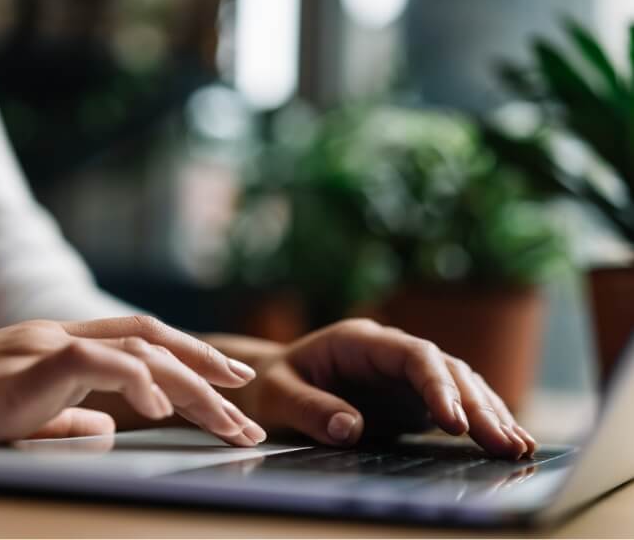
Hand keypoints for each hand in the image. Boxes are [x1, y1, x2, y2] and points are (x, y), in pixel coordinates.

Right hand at [0, 317, 264, 445]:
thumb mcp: (22, 416)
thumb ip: (67, 418)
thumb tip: (108, 428)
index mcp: (65, 347)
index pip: (142, 341)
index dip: (190, 357)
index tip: (229, 382)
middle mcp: (63, 336)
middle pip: (154, 342)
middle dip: (207, 369)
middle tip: (248, 397)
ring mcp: (47, 345)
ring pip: (139, 350)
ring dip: (191, 384)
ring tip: (228, 417)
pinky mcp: (28, 365)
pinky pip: (97, 364)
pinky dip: (136, 382)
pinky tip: (161, 411)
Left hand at [215, 319, 535, 458]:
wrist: (272, 383)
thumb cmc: (271, 385)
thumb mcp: (278, 394)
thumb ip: (310, 408)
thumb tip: (349, 429)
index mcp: (360, 341)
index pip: (413, 355)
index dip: (438, 384)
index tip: (454, 421)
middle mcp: (390, 352)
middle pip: (445, 369)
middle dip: (477, 405)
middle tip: (504, 443)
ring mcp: (403, 374)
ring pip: (458, 384)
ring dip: (489, 413)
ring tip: (518, 447)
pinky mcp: (409, 397)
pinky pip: (452, 404)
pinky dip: (478, 421)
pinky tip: (505, 441)